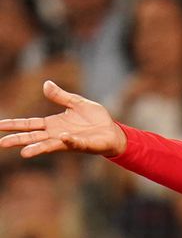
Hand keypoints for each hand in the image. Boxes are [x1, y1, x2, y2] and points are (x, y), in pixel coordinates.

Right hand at [0, 81, 126, 158]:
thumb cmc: (95, 119)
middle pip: (33, 137)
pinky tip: (62, 138)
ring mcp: (69, 141)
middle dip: (17, 139)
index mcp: (53, 124)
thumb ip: (61, 96)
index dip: (14, 124)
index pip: (29, 124)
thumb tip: (45, 84)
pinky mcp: (83, 144)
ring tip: (24, 153)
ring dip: (38, 148)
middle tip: (2, 143)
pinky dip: (68, 141)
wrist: (114, 131)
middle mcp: (57, 134)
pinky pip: (74, 143)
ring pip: (49, 145)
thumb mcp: (77, 103)